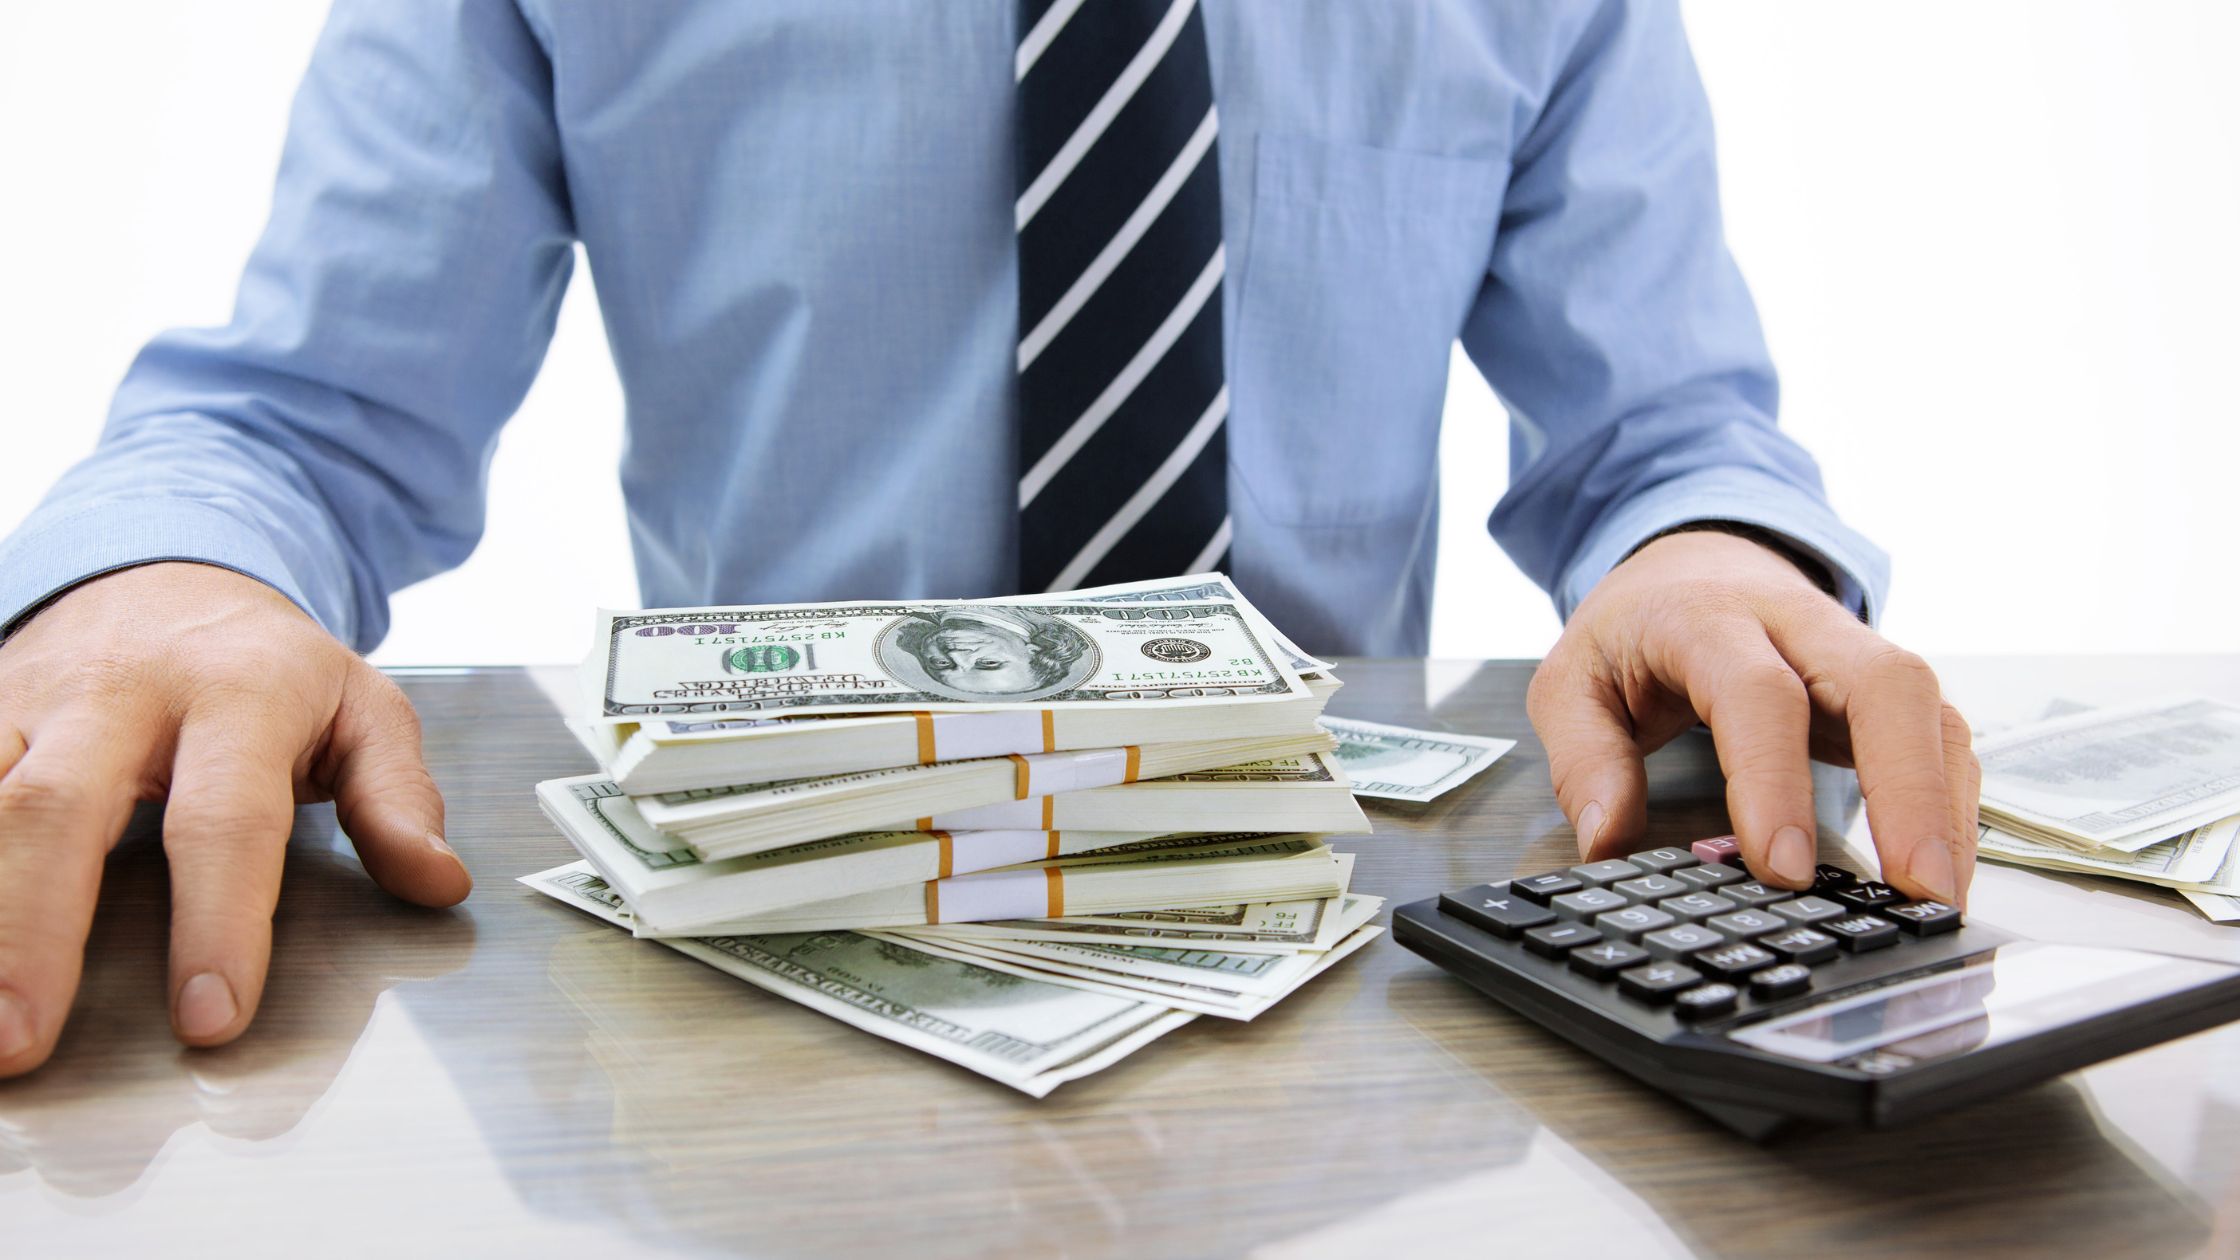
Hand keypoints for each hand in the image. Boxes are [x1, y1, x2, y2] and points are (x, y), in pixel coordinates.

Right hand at [0, 562, 469, 1075]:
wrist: (172, 570)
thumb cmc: (273, 665)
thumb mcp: (365, 709)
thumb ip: (399, 799)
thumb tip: (437, 881)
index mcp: (241, 692)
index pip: (227, 819)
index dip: (219, 922)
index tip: (211, 1018)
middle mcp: (123, 692)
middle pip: (61, 810)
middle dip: (35, 932)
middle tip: (22, 1043)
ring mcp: (36, 703)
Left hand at [1527, 530, 1976, 905]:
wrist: (1690, 559)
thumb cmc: (1633, 630)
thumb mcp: (1570, 681)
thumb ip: (1585, 760)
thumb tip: (1608, 843)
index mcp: (1709, 619)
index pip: (1758, 693)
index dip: (1774, 780)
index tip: (1782, 868)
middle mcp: (1801, 624)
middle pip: (1884, 685)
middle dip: (1909, 790)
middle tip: (1915, 889)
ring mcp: (1857, 650)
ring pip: (1930, 709)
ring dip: (1947, 807)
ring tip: (1942, 901)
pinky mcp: (1889, 686)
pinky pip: (1942, 734)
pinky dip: (1953, 802)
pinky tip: (1944, 870)